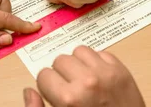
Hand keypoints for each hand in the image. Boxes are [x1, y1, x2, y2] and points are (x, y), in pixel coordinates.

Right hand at [23, 46, 145, 106]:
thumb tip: (29, 91)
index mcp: (68, 99)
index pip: (44, 75)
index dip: (47, 85)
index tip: (54, 93)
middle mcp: (87, 81)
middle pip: (60, 59)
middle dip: (61, 73)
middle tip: (69, 87)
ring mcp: (106, 72)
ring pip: (79, 51)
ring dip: (78, 63)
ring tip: (83, 79)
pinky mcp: (121, 68)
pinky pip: (100, 52)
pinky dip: (96, 62)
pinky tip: (97, 77)